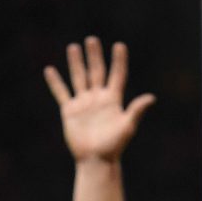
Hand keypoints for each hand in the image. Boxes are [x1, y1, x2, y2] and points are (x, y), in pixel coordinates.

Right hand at [45, 36, 154, 164]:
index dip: (119, 61)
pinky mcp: (70, 111)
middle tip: (92, 40)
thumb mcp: (127, 127)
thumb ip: (136, 110)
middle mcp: (98, 98)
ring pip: (79, 78)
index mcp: (113, 100)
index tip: (119, 45)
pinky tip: (50, 69)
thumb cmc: (114, 146)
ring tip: (73, 47)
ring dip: (76, 63)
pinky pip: (61, 93)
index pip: (117, 75)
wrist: (95, 160)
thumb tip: (151, 98)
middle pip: (96, 72)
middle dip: (94, 56)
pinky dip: (55, 82)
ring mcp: (84, 103)